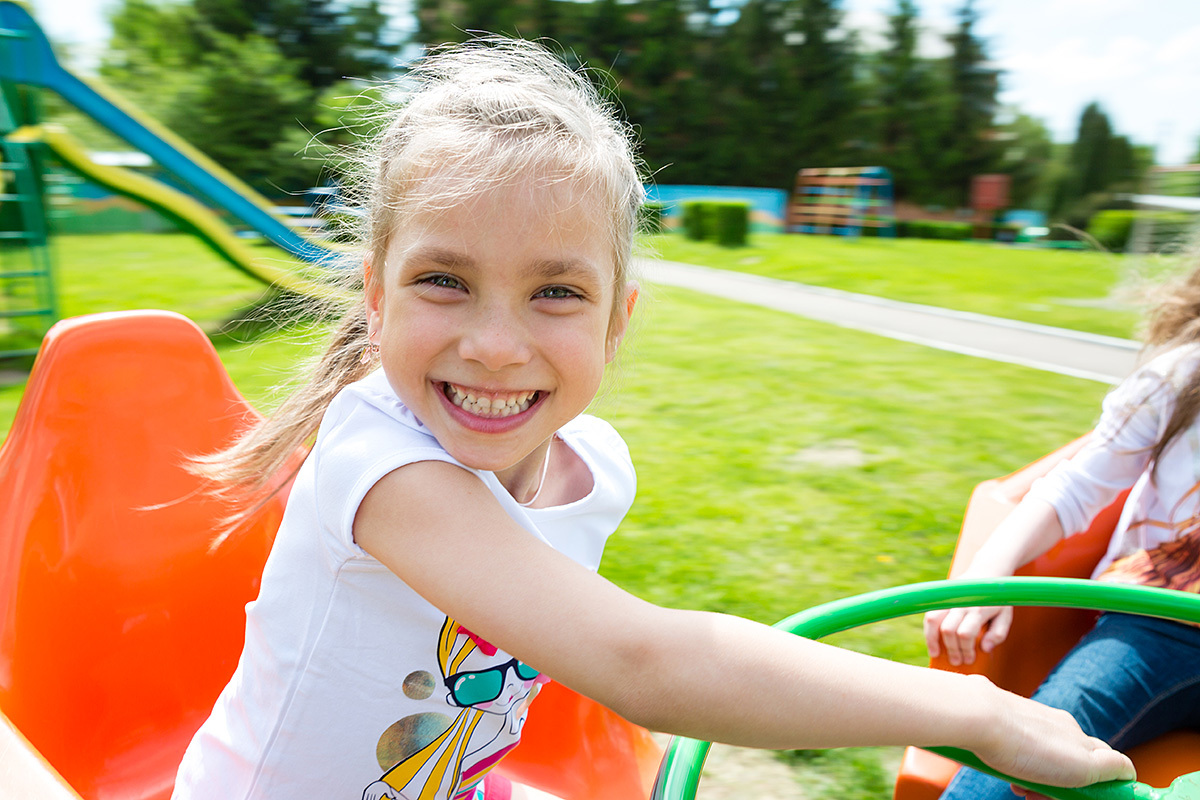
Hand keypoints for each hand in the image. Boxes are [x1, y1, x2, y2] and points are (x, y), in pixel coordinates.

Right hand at [924, 605, 1013, 665]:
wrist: (987, 573)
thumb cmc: (997, 600)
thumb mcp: (1005, 616)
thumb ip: (997, 634)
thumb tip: (985, 649)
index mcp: (978, 609)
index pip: (965, 634)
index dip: (965, 650)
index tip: (969, 659)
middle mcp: (960, 604)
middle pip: (948, 630)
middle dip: (951, 649)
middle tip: (956, 661)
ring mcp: (948, 599)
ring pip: (933, 620)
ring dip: (932, 640)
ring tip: (935, 653)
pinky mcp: (941, 598)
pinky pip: (929, 614)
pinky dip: (928, 629)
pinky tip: (931, 641)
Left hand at [972, 680, 1135, 789]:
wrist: (976, 716)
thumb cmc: (1022, 745)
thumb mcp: (1082, 765)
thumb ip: (1111, 766)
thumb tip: (1127, 771)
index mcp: (1080, 738)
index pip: (1107, 761)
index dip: (1099, 785)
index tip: (1082, 797)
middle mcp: (1061, 726)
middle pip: (1072, 763)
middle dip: (1061, 787)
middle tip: (1039, 797)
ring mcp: (1034, 720)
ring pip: (1044, 757)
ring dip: (1036, 779)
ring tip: (1019, 788)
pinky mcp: (1007, 717)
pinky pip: (1019, 745)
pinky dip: (1016, 763)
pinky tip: (1003, 770)